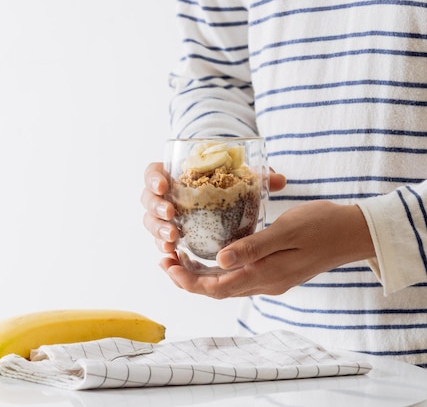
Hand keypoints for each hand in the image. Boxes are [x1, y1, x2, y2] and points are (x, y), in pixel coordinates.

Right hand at [140, 162, 286, 254]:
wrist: (223, 199)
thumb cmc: (226, 184)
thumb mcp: (241, 176)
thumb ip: (258, 176)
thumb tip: (279, 180)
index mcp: (174, 173)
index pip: (153, 172)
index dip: (153, 179)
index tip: (165, 185)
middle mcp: (165, 195)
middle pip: (148, 200)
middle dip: (156, 208)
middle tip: (171, 213)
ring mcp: (165, 216)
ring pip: (151, 222)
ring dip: (158, 230)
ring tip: (173, 237)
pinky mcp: (171, 234)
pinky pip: (161, 241)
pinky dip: (164, 247)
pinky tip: (171, 253)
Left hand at [161, 200, 375, 298]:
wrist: (353, 233)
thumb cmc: (322, 226)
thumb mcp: (286, 231)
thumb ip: (253, 248)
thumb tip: (220, 261)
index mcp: (266, 275)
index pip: (217, 288)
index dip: (188, 280)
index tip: (168, 264)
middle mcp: (266, 283)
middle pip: (218, 290)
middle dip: (188, 279)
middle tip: (165, 259)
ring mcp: (271, 280)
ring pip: (227, 285)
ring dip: (202, 275)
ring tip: (179, 258)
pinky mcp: (275, 272)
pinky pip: (240, 277)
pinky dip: (220, 270)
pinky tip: (211, 255)